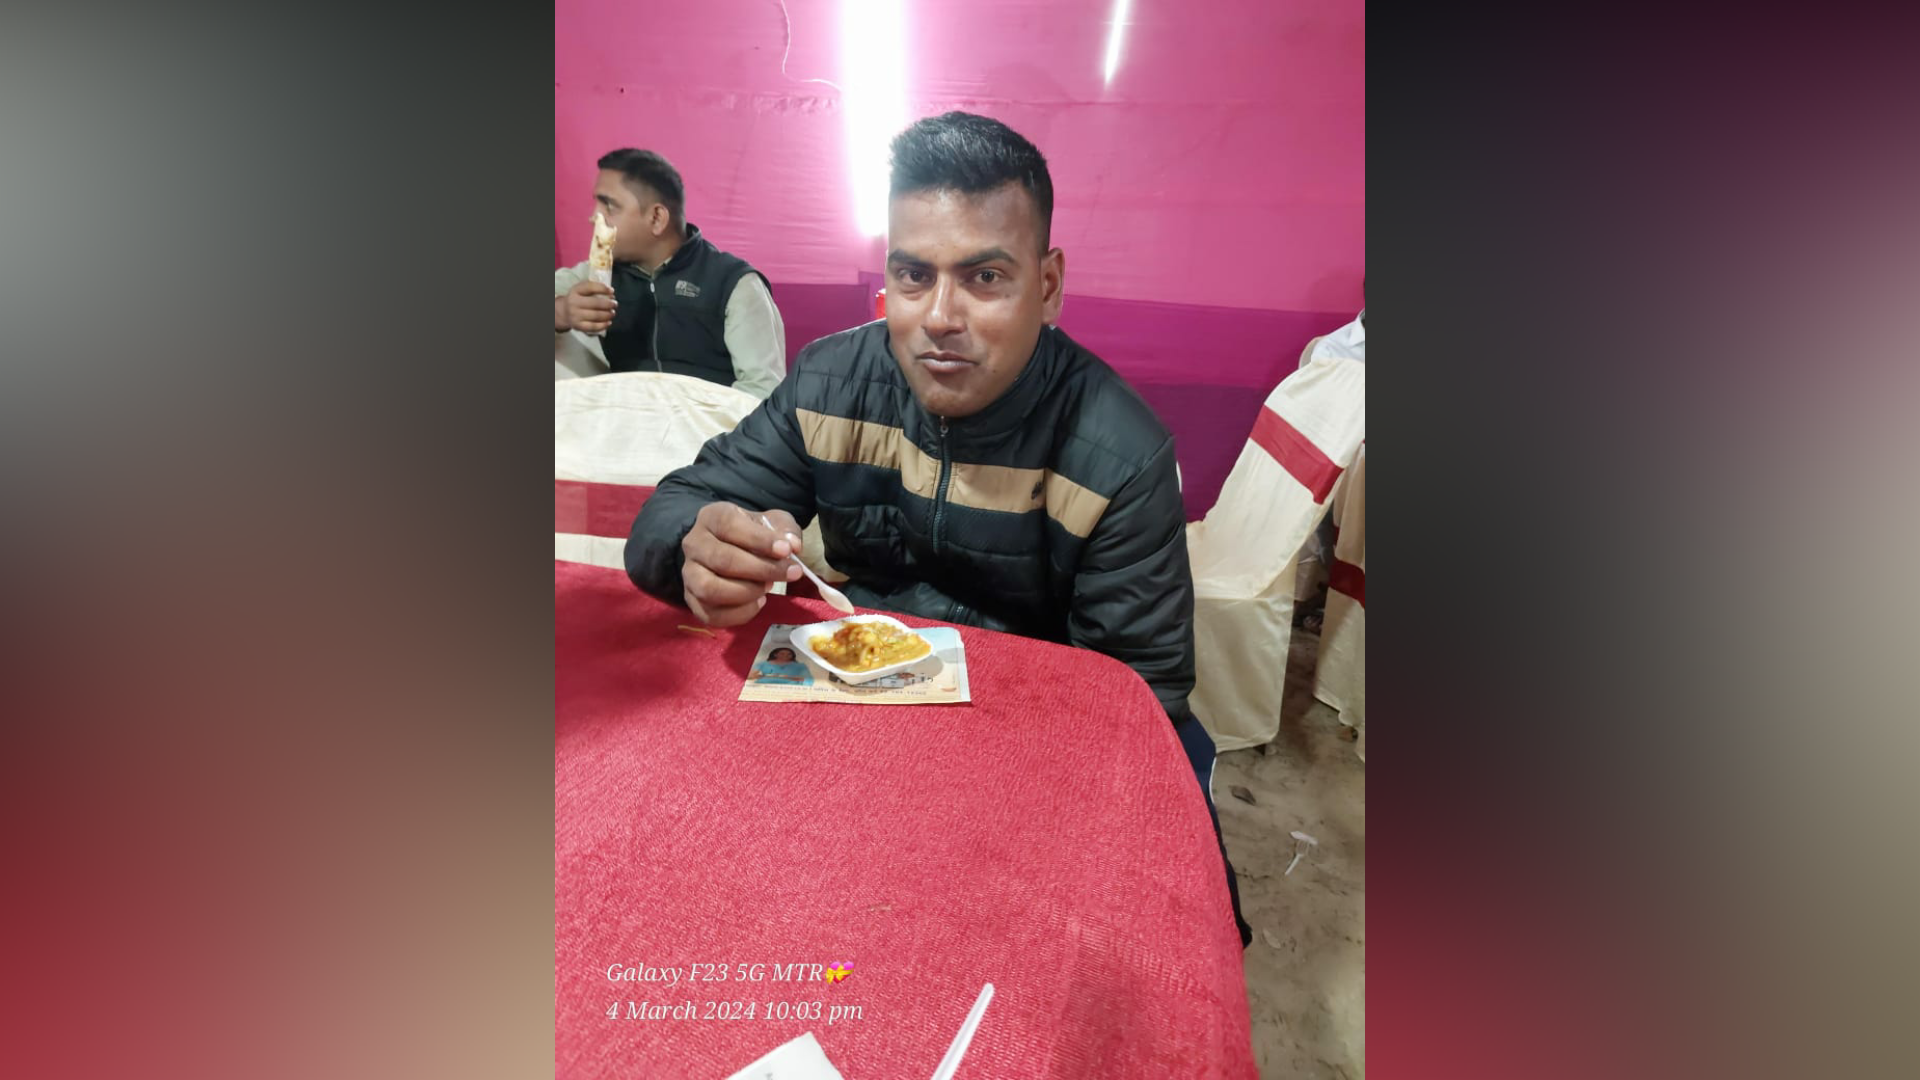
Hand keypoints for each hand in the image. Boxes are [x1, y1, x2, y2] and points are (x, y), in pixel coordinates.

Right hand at [557, 280, 616, 334]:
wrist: (564, 312)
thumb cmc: (578, 299)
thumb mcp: (582, 290)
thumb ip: (595, 289)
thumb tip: (611, 294)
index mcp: (575, 290)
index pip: (590, 287)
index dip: (603, 288)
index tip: (612, 291)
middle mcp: (574, 302)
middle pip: (595, 303)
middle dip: (608, 304)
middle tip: (615, 304)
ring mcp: (575, 315)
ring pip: (596, 316)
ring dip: (608, 314)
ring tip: (612, 313)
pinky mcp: (578, 326)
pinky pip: (593, 327)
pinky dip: (603, 325)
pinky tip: (609, 322)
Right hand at [680, 503, 804, 626]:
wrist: (728, 548)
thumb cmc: (751, 534)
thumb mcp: (771, 522)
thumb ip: (785, 529)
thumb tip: (793, 545)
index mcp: (712, 517)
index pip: (730, 526)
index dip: (760, 540)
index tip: (787, 550)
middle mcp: (694, 545)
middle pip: (723, 560)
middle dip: (762, 569)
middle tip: (791, 573)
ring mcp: (689, 574)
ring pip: (711, 590)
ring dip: (747, 592)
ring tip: (768, 586)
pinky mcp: (692, 601)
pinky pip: (713, 614)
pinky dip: (741, 613)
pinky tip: (759, 601)